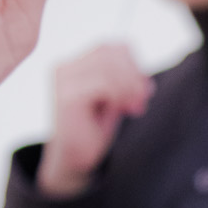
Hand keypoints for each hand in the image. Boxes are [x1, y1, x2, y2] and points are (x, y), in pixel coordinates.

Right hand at [38, 43, 154, 197]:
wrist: (72, 160)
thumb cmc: (91, 132)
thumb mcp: (113, 101)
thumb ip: (123, 84)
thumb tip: (143, 77)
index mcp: (74, 65)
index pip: (109, 47)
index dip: (132, 63)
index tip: (144, 90)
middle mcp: (65, 67)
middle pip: (109, 51)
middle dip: (132, 74)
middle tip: (142, 99)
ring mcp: (64, 79)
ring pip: (108, 64)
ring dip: (129, 85)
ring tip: (134, 107)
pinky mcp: (68, 95)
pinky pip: (104, 82)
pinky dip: (120, 94)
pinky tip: (124, 109)